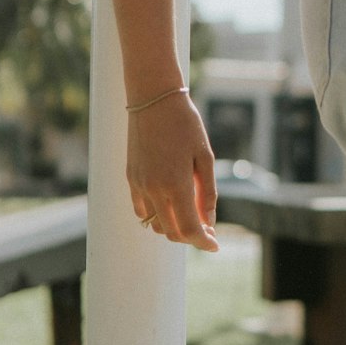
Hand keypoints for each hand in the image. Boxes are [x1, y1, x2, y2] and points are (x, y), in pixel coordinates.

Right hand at [127, 93, 219, 251]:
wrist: (153, 100)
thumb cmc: (185, 124)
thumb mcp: (204, 156)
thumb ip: (207, 191)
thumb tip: (209, 221)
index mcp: (176, 185)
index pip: (190, 229)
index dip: (204, 242)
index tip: (215, 245)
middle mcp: (154, 190)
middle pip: (172, 232)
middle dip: (191, 236)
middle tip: (207, 229)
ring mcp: (139, 185)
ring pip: (155, 225)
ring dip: (173, 227)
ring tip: (189, 215)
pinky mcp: (130, 178)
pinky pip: (141, 210)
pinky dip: (155, 216)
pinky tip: (169, 205)